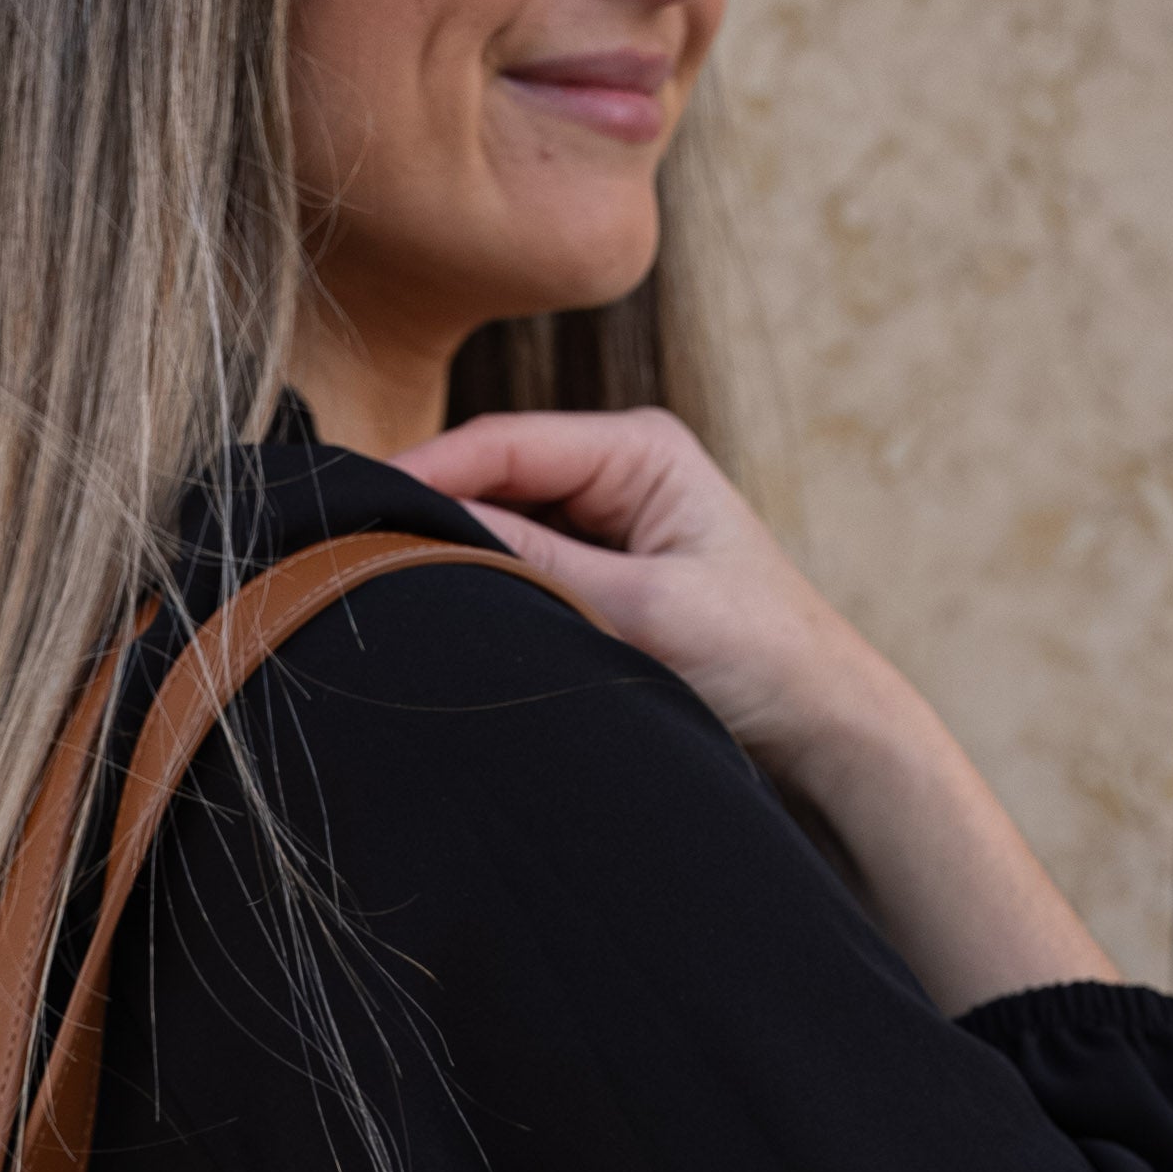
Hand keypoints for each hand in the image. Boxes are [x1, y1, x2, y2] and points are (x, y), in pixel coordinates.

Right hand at [392, 407, 1117, 1016]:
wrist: (825, 728)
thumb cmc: (761, 661)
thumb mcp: (641, 612)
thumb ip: (536, 568)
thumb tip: (429, 536)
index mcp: (640, 448)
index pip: (501, 443)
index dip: (423, 473)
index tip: (354, 512)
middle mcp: (618, 472)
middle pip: (491, 480)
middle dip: (426, 514)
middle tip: (348, 558)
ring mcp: (606, 526)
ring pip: (498, 531)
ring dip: (453, 560)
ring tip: (384, 593)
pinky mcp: (600, 580)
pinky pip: (519, 575)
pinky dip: (483, 594)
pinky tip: (443, 623)